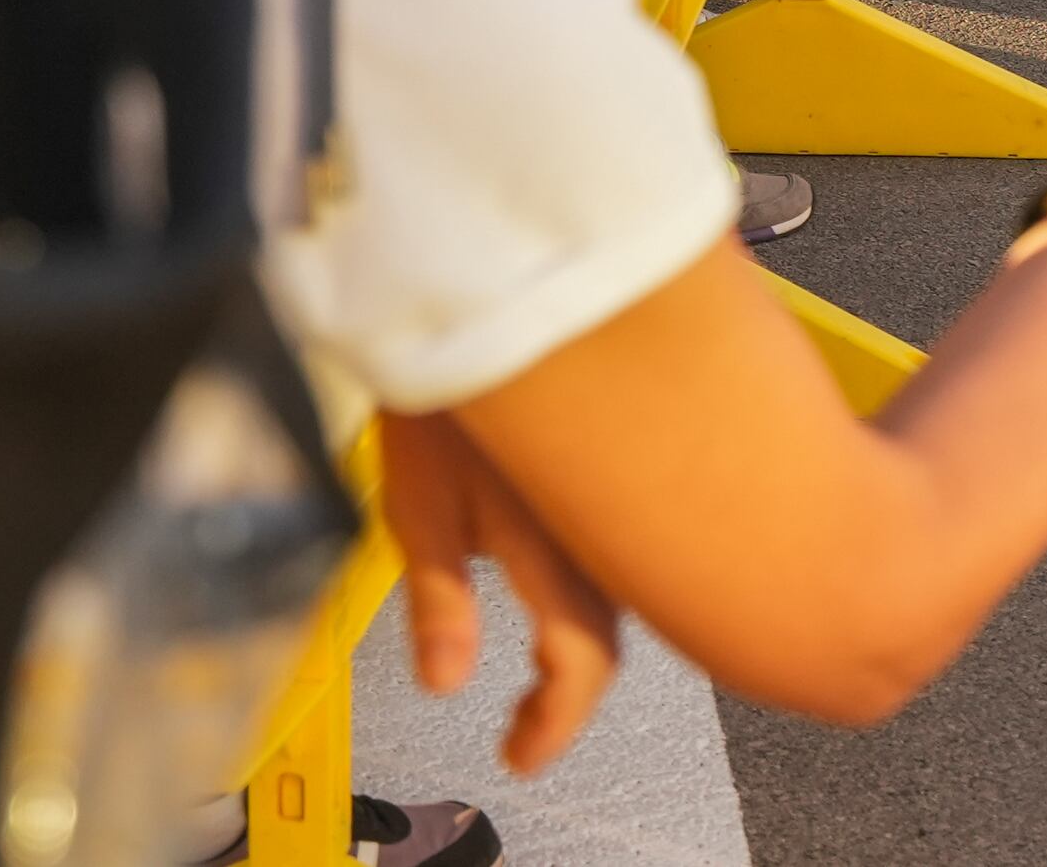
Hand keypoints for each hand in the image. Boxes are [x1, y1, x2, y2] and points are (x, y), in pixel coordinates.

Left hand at [379, 410, 626, 777]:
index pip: (581, 664)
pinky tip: (562, 576)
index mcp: (556, 551)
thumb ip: (438, 600)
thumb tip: (443, 683)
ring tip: (539, 667)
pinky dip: (600, 579)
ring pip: (627, 586)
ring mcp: (619, 493)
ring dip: (585, 636)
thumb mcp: (417, 505)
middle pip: (611, 633)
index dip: (553, 724)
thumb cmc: (440, 393)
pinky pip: (628, 536)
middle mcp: (605, 529)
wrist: (480, 290)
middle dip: (569, 691)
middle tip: (522, 725)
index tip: (518, 755)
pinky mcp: (618, 459)